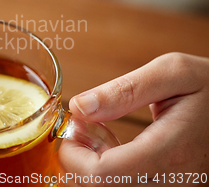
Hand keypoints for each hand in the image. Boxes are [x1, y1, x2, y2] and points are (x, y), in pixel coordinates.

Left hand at [59, 52, 208, 185]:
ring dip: (92, 166)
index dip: (74, 154)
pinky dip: (108, 171)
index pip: (100, 176)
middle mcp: (171, 181)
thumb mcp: (173, 73)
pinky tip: (113, 147)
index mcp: (169, 152)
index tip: (77, 126)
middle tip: (85, 128)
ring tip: (100, 133)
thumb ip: (125, 90)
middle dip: (79, 160)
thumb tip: (80, 107)